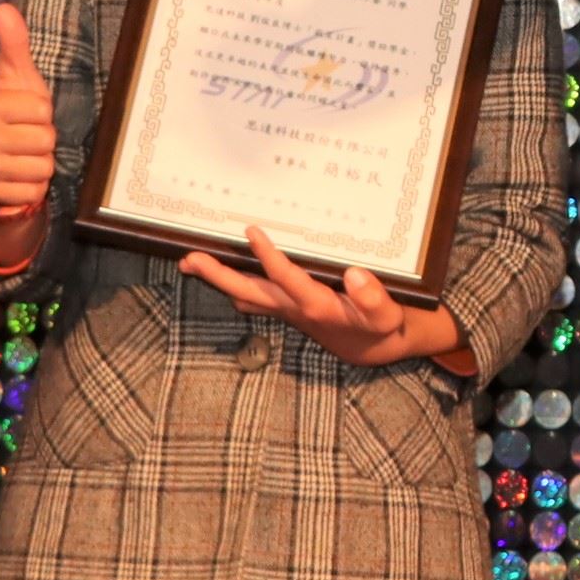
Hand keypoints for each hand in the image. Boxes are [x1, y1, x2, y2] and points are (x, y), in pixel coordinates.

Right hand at [0, 4, 58, 262]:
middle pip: (46, 140)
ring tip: (26, 158)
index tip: (30, 114)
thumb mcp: (21, 78)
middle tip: (29, 138)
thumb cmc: (17, 115)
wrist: (3, 159)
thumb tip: (4, 7)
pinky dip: (34, 188)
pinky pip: (34, 192)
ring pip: (42, 167)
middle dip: (46, 140)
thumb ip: (14, 44)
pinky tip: (21, 179)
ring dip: (42, 165)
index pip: (42, 109)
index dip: (44, 113)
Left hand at [181, 226, 459, 368]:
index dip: (267, 256)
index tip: (251, 230)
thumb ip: (374, 298)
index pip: (286, 279)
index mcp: (318, 307)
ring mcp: (289, 312)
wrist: (379, 349)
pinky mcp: (289, 310)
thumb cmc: (385, 327)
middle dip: (218, 276)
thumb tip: (354, 274)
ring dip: (219, 281)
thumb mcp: (389, 316)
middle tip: (190, 258)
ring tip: (191, 263)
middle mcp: (296, 311)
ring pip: (246, 295)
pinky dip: (235, 285)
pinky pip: (254, 298)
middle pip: (249, 292)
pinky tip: (223, 275)